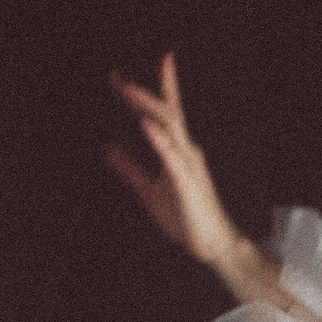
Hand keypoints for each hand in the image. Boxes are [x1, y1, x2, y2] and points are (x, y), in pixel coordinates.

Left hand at [105, 53, 240, 268]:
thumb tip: (108, 150)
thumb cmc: (185, 218)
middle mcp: (185, 151)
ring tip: (127, 89)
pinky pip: (170, 156)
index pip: (155, 117)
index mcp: (176, 151)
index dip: (135, 98)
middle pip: (165, 112)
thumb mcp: (149, 190)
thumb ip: (130, 169)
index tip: (115, 78)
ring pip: (169, 126)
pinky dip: (157, 138)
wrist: (212, 244)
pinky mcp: (186, 182)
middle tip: (118, 77)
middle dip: (143, 93)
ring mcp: (187, 164)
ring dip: (148, 106)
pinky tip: (143, 124)